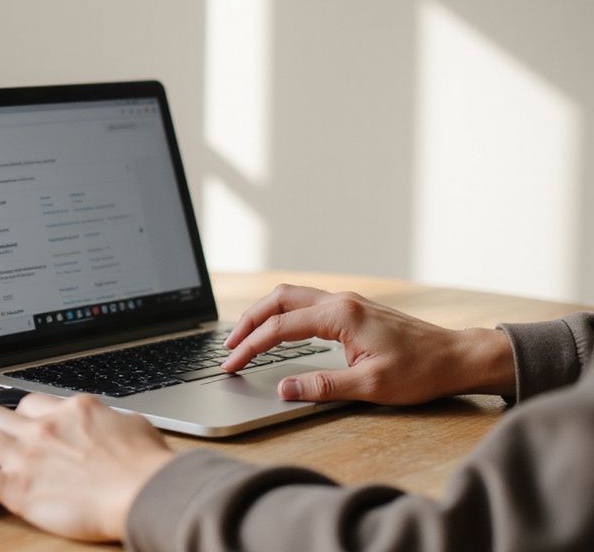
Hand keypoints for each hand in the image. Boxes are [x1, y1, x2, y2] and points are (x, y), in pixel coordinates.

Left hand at [0, 393, 173, 540]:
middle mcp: (44, 426)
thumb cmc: (147, 466)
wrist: (145, 490)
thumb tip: (116, 425)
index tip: (16, 419)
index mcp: (73, 409)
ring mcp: (28, 455)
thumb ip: (115, 423)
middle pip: (0, 413)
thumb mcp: (135, 427)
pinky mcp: (18, 487)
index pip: (34, 403)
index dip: (21, 412)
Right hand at [222, 284, 514, 403]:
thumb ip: (323, 386)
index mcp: (340, 315)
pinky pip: (306, 302)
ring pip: (291, 296)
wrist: (458, 357)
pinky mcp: (354, 308)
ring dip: (263, 314)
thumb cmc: (421, 371)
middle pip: (277, 300)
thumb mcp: (370, 386)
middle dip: (247, 322)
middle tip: (228, 348)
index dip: (250, 346)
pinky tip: (278, 329)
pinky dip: (282, 313)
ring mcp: (347, 301)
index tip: (232, 365)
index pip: (280, 327)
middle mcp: (340, 301)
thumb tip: (284, 389)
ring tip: (244, 337)